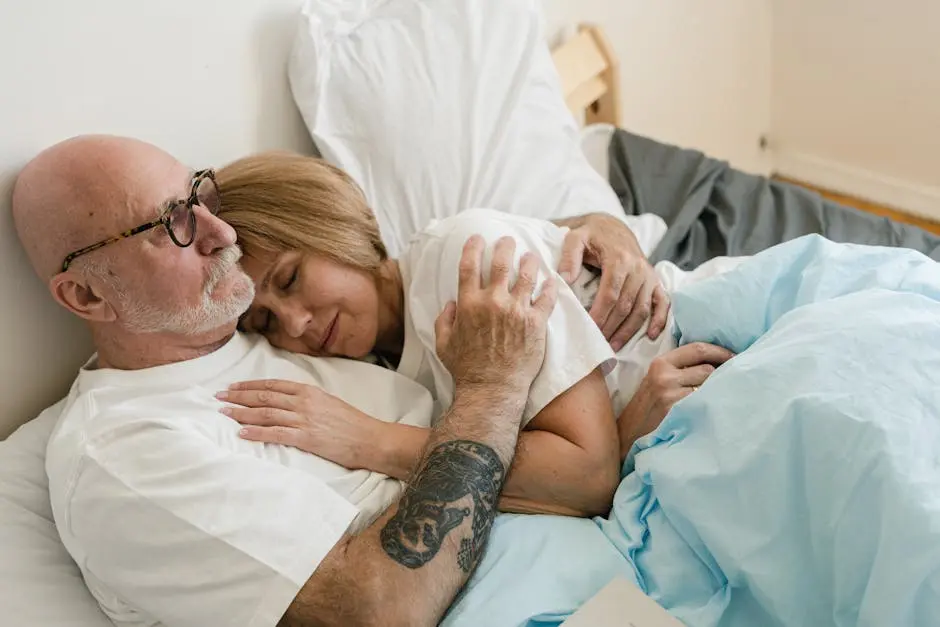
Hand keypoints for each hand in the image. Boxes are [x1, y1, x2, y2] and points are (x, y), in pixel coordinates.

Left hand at [217, 379, 379, 469]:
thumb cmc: (352, 423)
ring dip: (242, 413)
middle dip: (239, 396)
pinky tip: (242, 433)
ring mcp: (304, 419)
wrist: (370, 438)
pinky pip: (275, 433)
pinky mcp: (306, 437)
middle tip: (219, 397)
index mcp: (309, 391)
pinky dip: (256, 433)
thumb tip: (287, 401)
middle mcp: (304, 402)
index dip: (250, 385)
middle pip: (264, 396)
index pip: (272, 384)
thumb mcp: (329, 402)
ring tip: (224, 413)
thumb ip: (307, 400)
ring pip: (265, 413)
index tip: (233, 387)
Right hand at [436, 235, 557, 392]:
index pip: (469, 266)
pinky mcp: (535, 323)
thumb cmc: (465, 369)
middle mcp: (493, 302)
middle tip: (508, 241)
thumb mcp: (444, 344)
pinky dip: (549, 286)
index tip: (477, 238)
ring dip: (529, 261)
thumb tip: (451, 304)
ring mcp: (516, 311)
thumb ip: (443, 320)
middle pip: (501, 263)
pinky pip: (546, 297)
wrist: (492, 389)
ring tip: (531, 256)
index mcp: (469, 304)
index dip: (473, 247)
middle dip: (505, 246)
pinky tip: (550, 280)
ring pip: (527, 275)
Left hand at [558, 214, 669, 348]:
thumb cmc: (591, 236)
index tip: (589, 329)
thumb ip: (569, 256)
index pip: (610, 294)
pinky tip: (651, 336)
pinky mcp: (655, 281)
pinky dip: (659, 320)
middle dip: (611, 326)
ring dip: (629, 330)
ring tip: (613, 345)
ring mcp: (649, 276)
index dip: (600, 314)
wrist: (613, 228)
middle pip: (625, 305)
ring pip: (641, 309)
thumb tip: (564, 279)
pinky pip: (662, 303)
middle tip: (598, 342)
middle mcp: (638, 268)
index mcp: (619, 259)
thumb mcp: (576, 238)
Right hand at [617, 342, 733, 456]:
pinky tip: (711, 412)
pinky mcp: (676, 411)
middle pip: (708, 368)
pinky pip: (705, 403)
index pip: (698, 349)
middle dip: (721, 375)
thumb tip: (716, 360)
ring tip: (720, 398)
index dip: (720, 351)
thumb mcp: (656, 380)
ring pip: (709, 386)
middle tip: (731, 382)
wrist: (628, 435)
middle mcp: (664, 375)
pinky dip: (711, 406)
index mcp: (660, 363)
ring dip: (718, 392)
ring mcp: (670, 394)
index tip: (735, 357)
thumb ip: (678, 367)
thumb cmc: (647, 408)